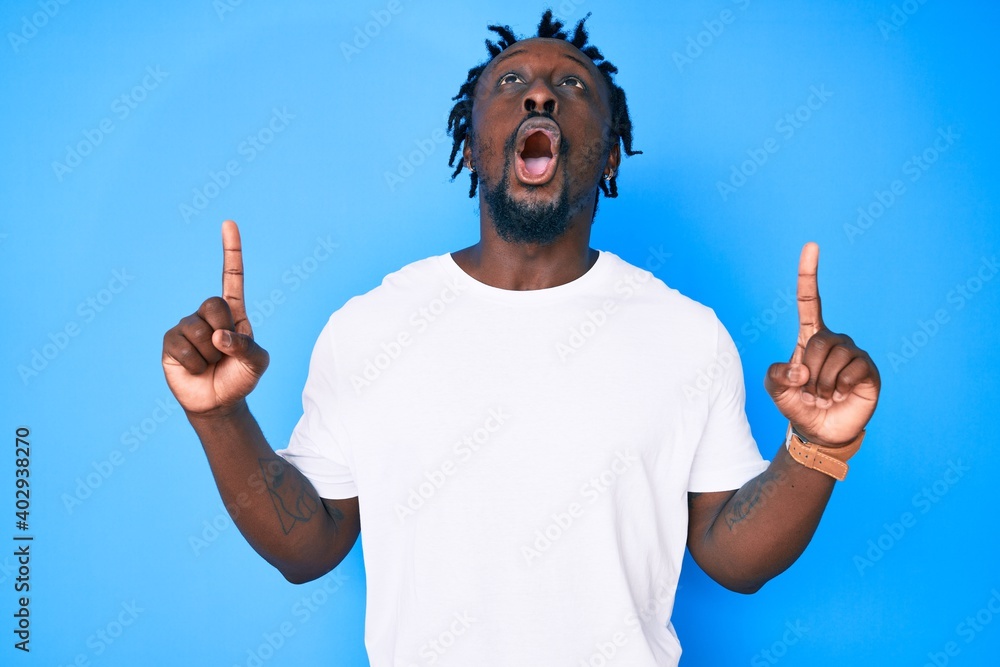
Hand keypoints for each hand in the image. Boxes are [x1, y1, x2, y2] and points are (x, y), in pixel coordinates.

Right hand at [162, 220, 269, 415]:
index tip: (228, 223)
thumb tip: (221, 335)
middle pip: (214, 303)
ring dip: (210, 353)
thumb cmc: (240, 378)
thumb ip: (247, 346)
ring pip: (199, 329)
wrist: (219, 402)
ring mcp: (187, 326)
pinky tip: (196, 369)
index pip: (232, 277)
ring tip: (211, 363)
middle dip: (224, 330)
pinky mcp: (170, 342)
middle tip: (224, 351)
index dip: (231, 251)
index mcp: (234, 313)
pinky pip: (183, 346)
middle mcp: (208, 314)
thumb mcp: (257, 363)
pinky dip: (195, 363)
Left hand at [764, 242, 879, 446]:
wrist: (820, 430)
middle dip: (808, 370)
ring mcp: (853, 353)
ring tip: (825, 393)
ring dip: (824, 382)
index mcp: (810, 336)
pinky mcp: (869, 370)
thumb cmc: (798, 404)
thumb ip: (776, 375)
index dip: (808, 273)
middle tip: (810, 388)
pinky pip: (852, 370)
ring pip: (834, 357)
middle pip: (817, 341)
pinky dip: (841, 386)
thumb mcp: (775, 389)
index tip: (811, 246)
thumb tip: (802, 369)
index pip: (809, 299)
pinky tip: (842, 394)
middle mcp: (833, 340)